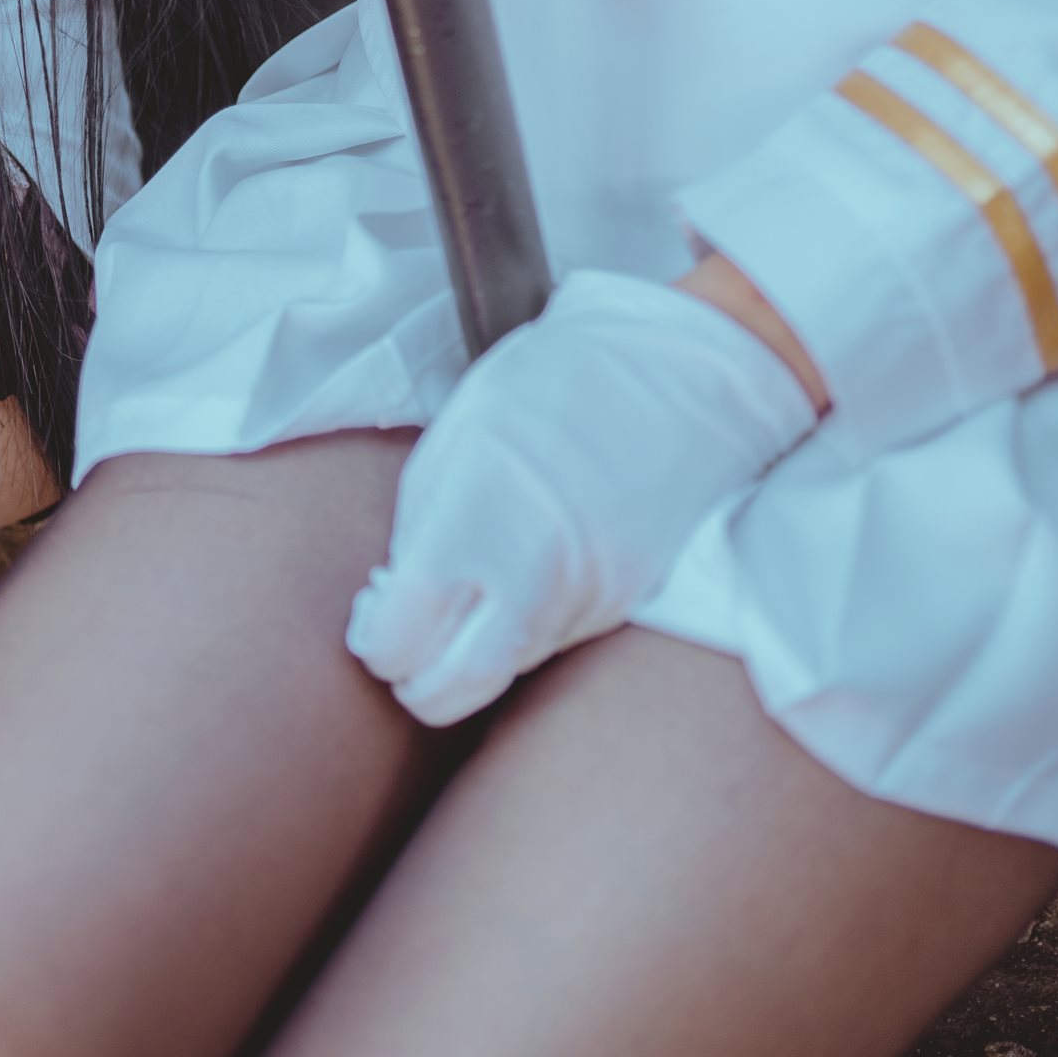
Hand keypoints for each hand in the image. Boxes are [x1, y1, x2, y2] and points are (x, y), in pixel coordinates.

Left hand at [345, 265, 821, 726]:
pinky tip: (523, 578)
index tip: (376, 618)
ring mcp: (590, 595)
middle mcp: (533, 578)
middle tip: (408, 647)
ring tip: (471, 593)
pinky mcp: (632, 598)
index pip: (398, 644)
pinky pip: (560, 639)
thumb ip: (420, 529)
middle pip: (453, 692)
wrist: (681, 364)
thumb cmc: (553, 384)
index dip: (376, 643)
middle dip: (418, 686)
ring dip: (474, 651)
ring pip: (509, 669)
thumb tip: (396, 598)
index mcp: (471, 528)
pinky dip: (526, 628)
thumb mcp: (454, 438)